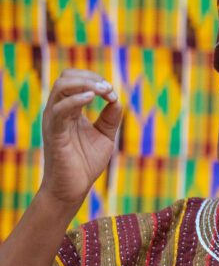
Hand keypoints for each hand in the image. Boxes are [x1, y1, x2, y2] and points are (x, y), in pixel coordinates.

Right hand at [39, 69, 122, 207]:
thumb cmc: (86, 163)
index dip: (96, 80)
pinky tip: (91, 99)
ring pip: (61, 87)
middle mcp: (59, 111)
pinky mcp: (54, 133)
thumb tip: (116, 99)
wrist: (73, 188)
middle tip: (108, 89)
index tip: (112, 93)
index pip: (76, 81)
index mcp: (70, 110)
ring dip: (85, 84)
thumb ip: (110, 117)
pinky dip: (75, 100)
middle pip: (66, 77)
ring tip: (103, 91)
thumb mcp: (105, 135)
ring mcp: (54, 120)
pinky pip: (60, 109)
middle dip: (90, 77)